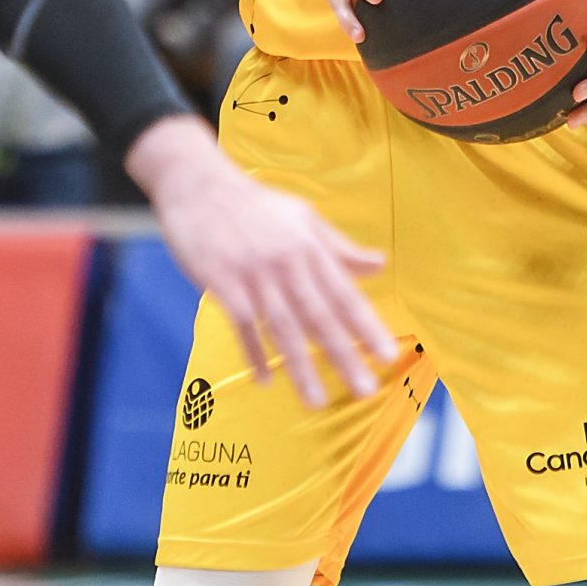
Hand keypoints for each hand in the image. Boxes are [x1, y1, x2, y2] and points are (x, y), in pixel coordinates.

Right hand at [128, 116, 398, 407]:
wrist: (198, 185)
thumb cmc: (254, 204)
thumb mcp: (304, 217)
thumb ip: (340, 247)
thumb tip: (381, 264)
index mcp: (309, 247)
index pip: (345, 293)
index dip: (368, 326)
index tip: (388, 356)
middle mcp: (286, 262)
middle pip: (319, 316)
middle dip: (344, 355)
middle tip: (364, 390)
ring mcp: (253, 272)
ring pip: (282, 326)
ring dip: (301, 366)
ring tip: (316, 400)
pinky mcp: (222, 280)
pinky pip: (242, 324)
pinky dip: (253, 352)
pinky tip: (264, 379)